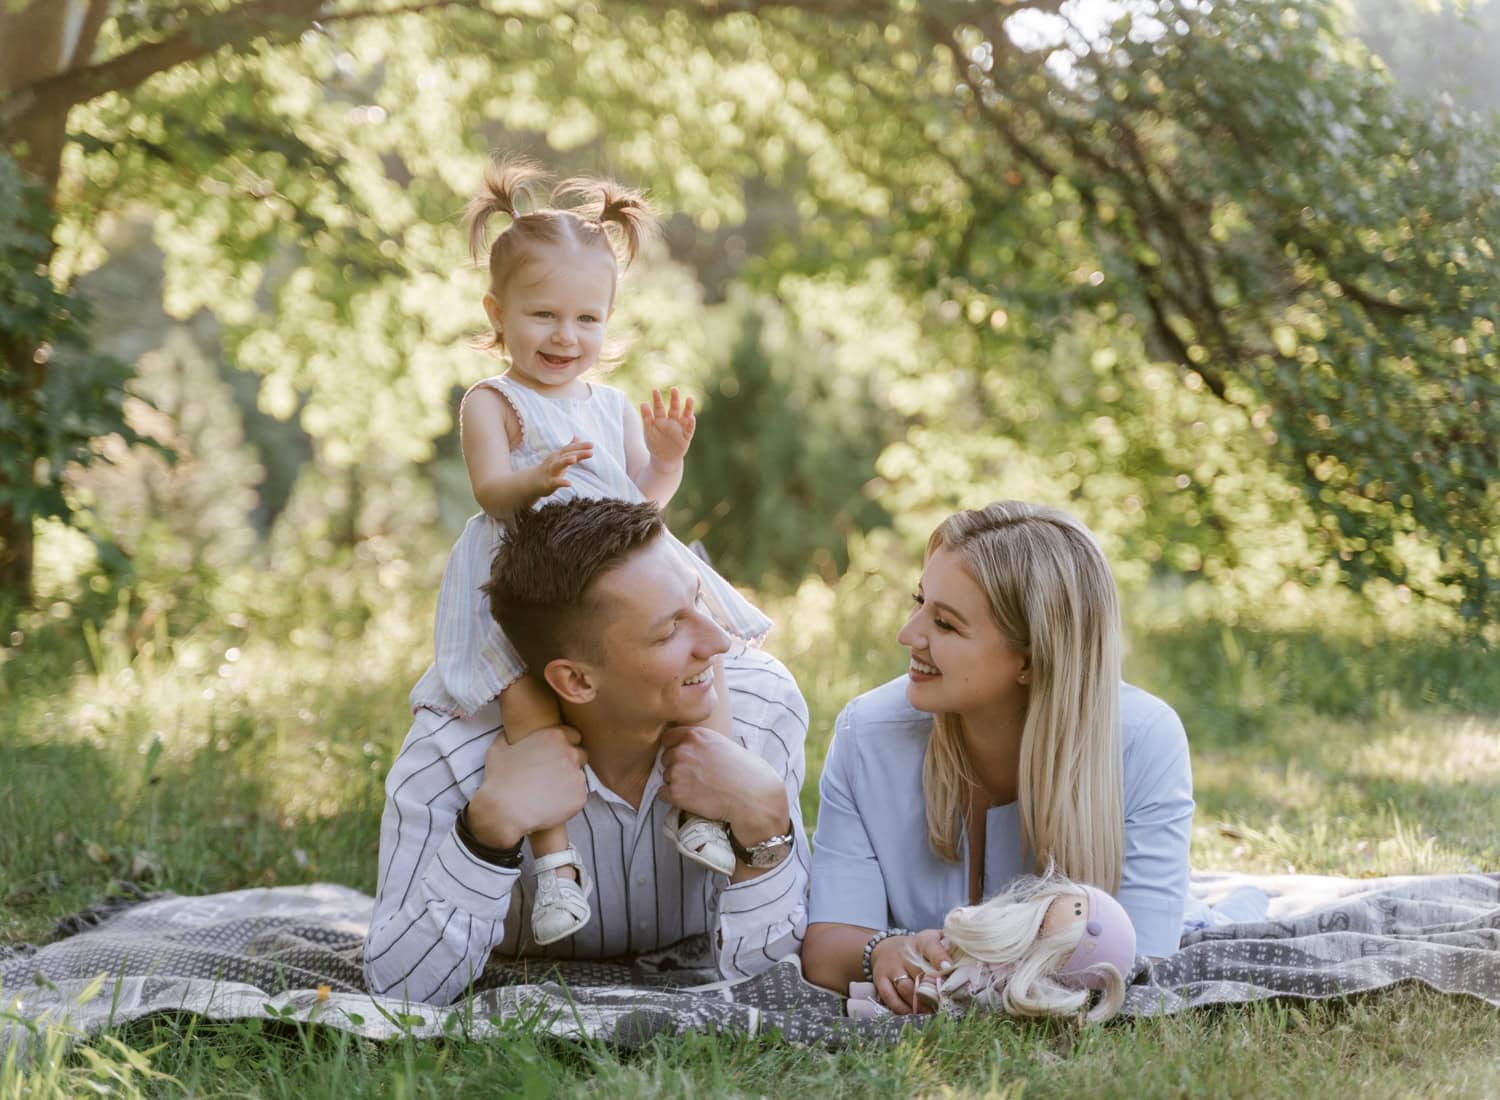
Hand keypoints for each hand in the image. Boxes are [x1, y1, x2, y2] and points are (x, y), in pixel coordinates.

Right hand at [464, 724, 587, 848]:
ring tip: (550, 793)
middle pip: (580, 755)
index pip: (574, 736)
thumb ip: (508, 736)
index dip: (564, 746)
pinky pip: (578, 796)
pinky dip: (569, 801)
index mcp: (554, 736)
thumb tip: (508, 733)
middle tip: (552, 776)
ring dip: (569, 782)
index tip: (555, 756)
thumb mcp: (498, 750)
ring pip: (579, 777)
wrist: (504, 811)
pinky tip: (552, 805)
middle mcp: (570, 753)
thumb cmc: (499, 779)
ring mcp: (577, 775)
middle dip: (569, 763)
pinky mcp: (580, 797)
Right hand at [533, 437, 593, 496]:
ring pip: (558, 465)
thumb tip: (577, 437)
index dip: (580, 446)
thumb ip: (570, 448)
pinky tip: (570, 484)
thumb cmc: (550, 468)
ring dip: (566, 461)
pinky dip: (562, 482)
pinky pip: (555, 482)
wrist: (533, 482)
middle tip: (591, 452)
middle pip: (566, 455)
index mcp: (558, 455)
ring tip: (574, 459)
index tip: (592, 445)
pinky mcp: (548, 483)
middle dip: (578, 453)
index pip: (570, 448)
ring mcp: (550, 471)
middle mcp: (554, 461)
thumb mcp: (560, 458)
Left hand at [640, 388, 695, 468]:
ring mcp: (680, 427)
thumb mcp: (648, 432)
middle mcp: (672, 420)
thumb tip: (643, 403)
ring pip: (685, 415)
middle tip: (674, 389)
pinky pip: (689, 429)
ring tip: (690, 398)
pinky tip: (691, 418)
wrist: (663, 460)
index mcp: (660, 418)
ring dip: (688, 407)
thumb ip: (646, 418)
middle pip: (674, 407)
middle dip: (674, 398)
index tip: (655, 390)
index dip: (657, 399)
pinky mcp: (686, 436)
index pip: (659, 407)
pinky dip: (691, 424)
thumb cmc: (654, 444)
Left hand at [657, 725, 785, 843]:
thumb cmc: (748, 773)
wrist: (753, 798)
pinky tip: (691, 800)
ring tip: (699, 790)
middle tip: (697, 777)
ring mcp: (678, 771)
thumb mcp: (725, 745)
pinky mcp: (676, 793)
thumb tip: (693, 751)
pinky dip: (673, 798)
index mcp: (696, 735)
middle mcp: (683, 750)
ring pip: (666, 777)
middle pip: (666, 758)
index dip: (676, 748)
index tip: (685, 758)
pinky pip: (662, 794)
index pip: (668, 738)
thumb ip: (704, 744)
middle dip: (678, 767)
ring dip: (677, 783)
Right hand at [870, 929, 952, 1014]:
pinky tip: (915, 1014)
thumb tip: (971, 953)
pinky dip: (903, 1009)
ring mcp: (890, 967)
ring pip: (906, 989)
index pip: (930, 946)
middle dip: (934, 991)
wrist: (885, 948)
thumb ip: (949, 945)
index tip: (948, 968)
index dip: (939, 957)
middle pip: (919, 973)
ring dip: (921, 1004)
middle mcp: (904, 954)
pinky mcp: (880, 980)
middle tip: (948, 1004)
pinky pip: (891, 999)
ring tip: (934, 1013)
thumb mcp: (932, 940)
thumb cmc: (917, 949)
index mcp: (921, 941)